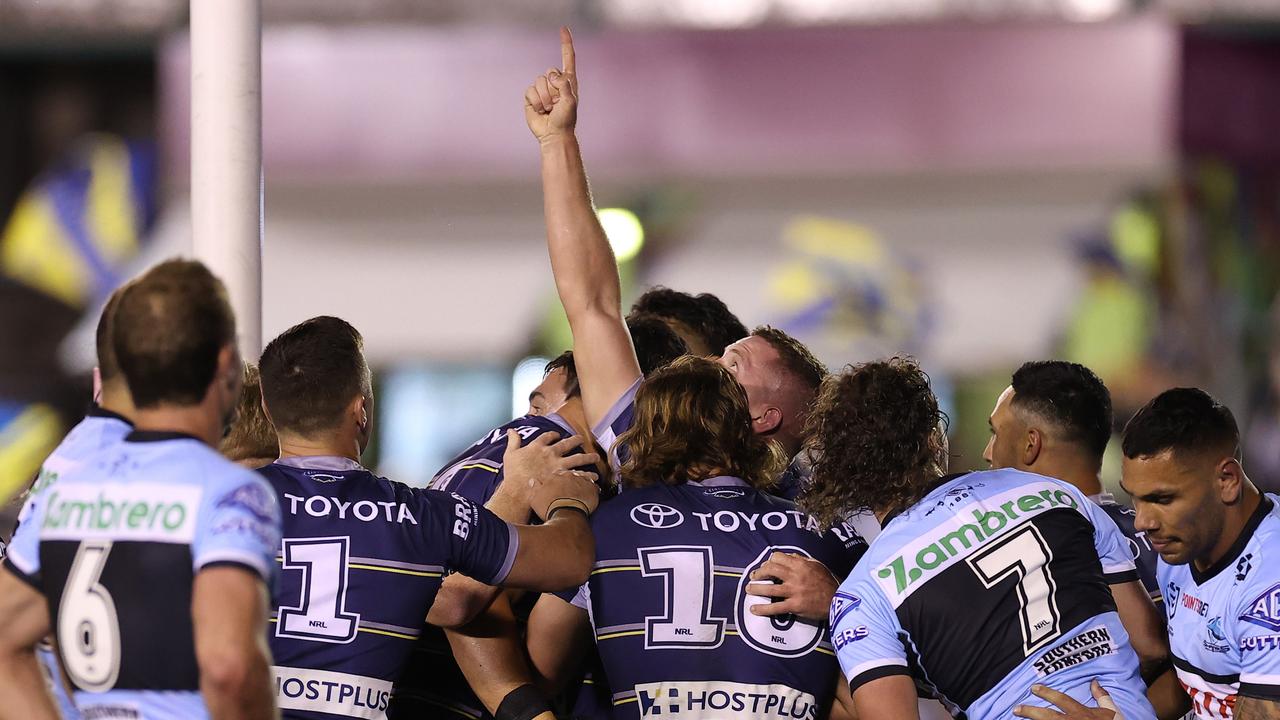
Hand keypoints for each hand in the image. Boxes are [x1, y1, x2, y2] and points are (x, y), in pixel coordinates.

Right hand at [502, 429, 599, 486]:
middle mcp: (551, 453)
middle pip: (566, 444)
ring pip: (578, 458)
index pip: (547, 437)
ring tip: (596, 457)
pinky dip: (588, 476)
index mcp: (538, 446)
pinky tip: (595, 477)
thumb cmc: (513, 474)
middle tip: (581, 439)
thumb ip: (513, 441)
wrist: (519, 490)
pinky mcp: (564, 477)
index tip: (557, 435)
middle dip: (575, 440)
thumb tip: (511, 430)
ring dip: (588, 457)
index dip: (553, 435)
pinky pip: (579, 475)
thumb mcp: (510, 454)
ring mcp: (559, 465)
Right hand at [524, 26, 577, 143]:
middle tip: (556, 104)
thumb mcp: (570, 101)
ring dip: (544, 98)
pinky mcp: (531, 97)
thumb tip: (551, 75)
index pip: (568, 58)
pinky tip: (541, 111)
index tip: (563, 29)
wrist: (553, 135)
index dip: (565, 43)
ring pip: (538, 82)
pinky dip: (536, 102)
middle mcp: (555, 83)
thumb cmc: (565, 120)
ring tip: (549, 109)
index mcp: (568, 81)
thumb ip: (564, 84)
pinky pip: (530, 91)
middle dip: (552, 89)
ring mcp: (543, 89)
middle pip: (549, 72)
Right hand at [528, 468, 599, 521]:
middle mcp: (568, 475)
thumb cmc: (548, 506)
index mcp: (554, 475)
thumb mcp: (535, 497)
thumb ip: (535, 487)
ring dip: (589, 476)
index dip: (559, 475)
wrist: (564, 513)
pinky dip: (595, 487)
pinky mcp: (591, 489)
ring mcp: (580, 481)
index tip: (561, 476)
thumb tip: (532, 480)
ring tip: (594, 477)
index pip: (557, 472)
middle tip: (578, 471)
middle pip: (572, 471)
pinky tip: (597, 489)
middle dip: (575, 470)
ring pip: (585, 475)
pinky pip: (594, 486)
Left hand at [743, 552, 837, 622]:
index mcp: (800, 564)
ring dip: (756, 588)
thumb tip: (787, 556)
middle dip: (759, 573)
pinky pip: (775, 607)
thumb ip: (801, 559)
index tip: (766, 566)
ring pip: (769, 588)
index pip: (778, 558)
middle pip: (770, 570)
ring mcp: (794, 591)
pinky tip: (753, 609)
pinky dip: (762, 609)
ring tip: (748, 589)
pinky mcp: (795, 606)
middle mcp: (795, 576)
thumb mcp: (817, 565)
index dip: (769, 561)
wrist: (838, 600)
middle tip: (754, 577)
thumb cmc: (828, 581)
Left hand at [1013, 681, 1123, 719]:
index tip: (1034, 688)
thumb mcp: (1111, 711)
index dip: (1047, 693)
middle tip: (1016, 708)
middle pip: (1048, 716)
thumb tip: (1094, 682)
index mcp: (1082, 713)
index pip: (1062, 700)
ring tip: (1018, 718)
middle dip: (1030, 712)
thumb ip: (1102, 696)